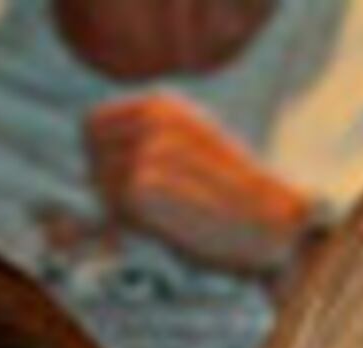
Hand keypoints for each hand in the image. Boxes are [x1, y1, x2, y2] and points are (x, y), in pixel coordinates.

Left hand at [81, 94, 315, 281]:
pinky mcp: (142, 184)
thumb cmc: (233, 198)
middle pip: (91, 157)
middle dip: (106, 185)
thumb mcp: (189, 153)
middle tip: (148, 207)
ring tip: (168, 216)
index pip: (92, 125)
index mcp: (163, 105)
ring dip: (122, 210)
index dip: (100, 158)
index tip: (128, 183)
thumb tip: (90, 165)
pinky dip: (132, 226)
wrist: (272, 221)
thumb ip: (142, 146)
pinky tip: (169, 227)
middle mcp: (152, 119)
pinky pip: (114, 211)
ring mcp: (146, 150)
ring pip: (101, 186)